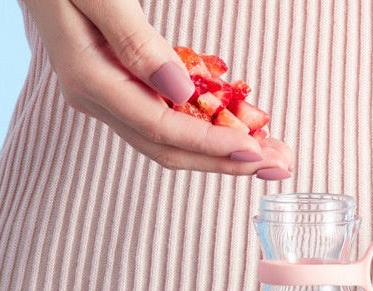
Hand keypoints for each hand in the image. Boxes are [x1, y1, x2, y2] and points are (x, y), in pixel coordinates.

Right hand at [22, 0, 291, 175]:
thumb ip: (134, 40)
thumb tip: (179, 90)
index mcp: (91, 82)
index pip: (161, 130)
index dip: (212, 146)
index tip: (256, 152)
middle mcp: (99, 98)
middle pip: (170, 149)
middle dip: (228, 162)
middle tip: (281, 166)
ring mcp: (108, 94)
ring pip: (171, 138)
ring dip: (223, 150)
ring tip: (272, 151)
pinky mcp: (119, 83)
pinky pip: (166, 116)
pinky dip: (205, 125)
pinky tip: (237, 127)